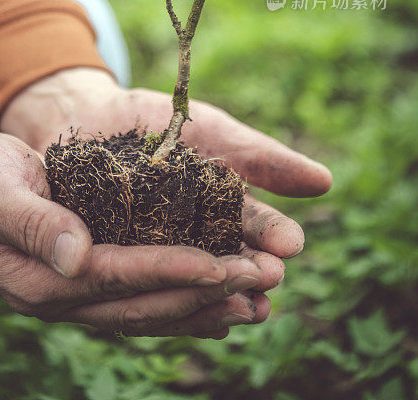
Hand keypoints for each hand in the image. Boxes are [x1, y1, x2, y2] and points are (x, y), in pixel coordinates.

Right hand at [0, 112, 278, 337]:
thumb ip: (31, 222)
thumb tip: (76, 258)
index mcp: (37, 280)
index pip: (115, 279)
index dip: (169, 272)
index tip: (220, 265)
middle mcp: (64, 297)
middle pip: (143, 303)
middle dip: (205, 293)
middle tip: (262, 280)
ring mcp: (78, 294)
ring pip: (151, 309)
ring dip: (207, 305)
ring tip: (260, 299)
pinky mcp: (92, 278)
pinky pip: (143, 295)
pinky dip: (185, 299)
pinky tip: (223, 299)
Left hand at [1, 68, 331, 269]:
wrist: (92, 113)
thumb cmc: (158, 121)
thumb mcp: (214, 132)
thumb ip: (262, 158)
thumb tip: (325, 182)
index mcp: (221, 212)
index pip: (254, 228)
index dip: (272, 236)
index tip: (292, 245)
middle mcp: (193, 240)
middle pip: (225, 260)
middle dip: (248, 271)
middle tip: (268, 280)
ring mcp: (153, 251)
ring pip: (185, 276)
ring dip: (211, 292)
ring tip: (235, 305)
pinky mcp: (112, 257)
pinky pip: (132, 275)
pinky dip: (150, 287)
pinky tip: (168, 301)